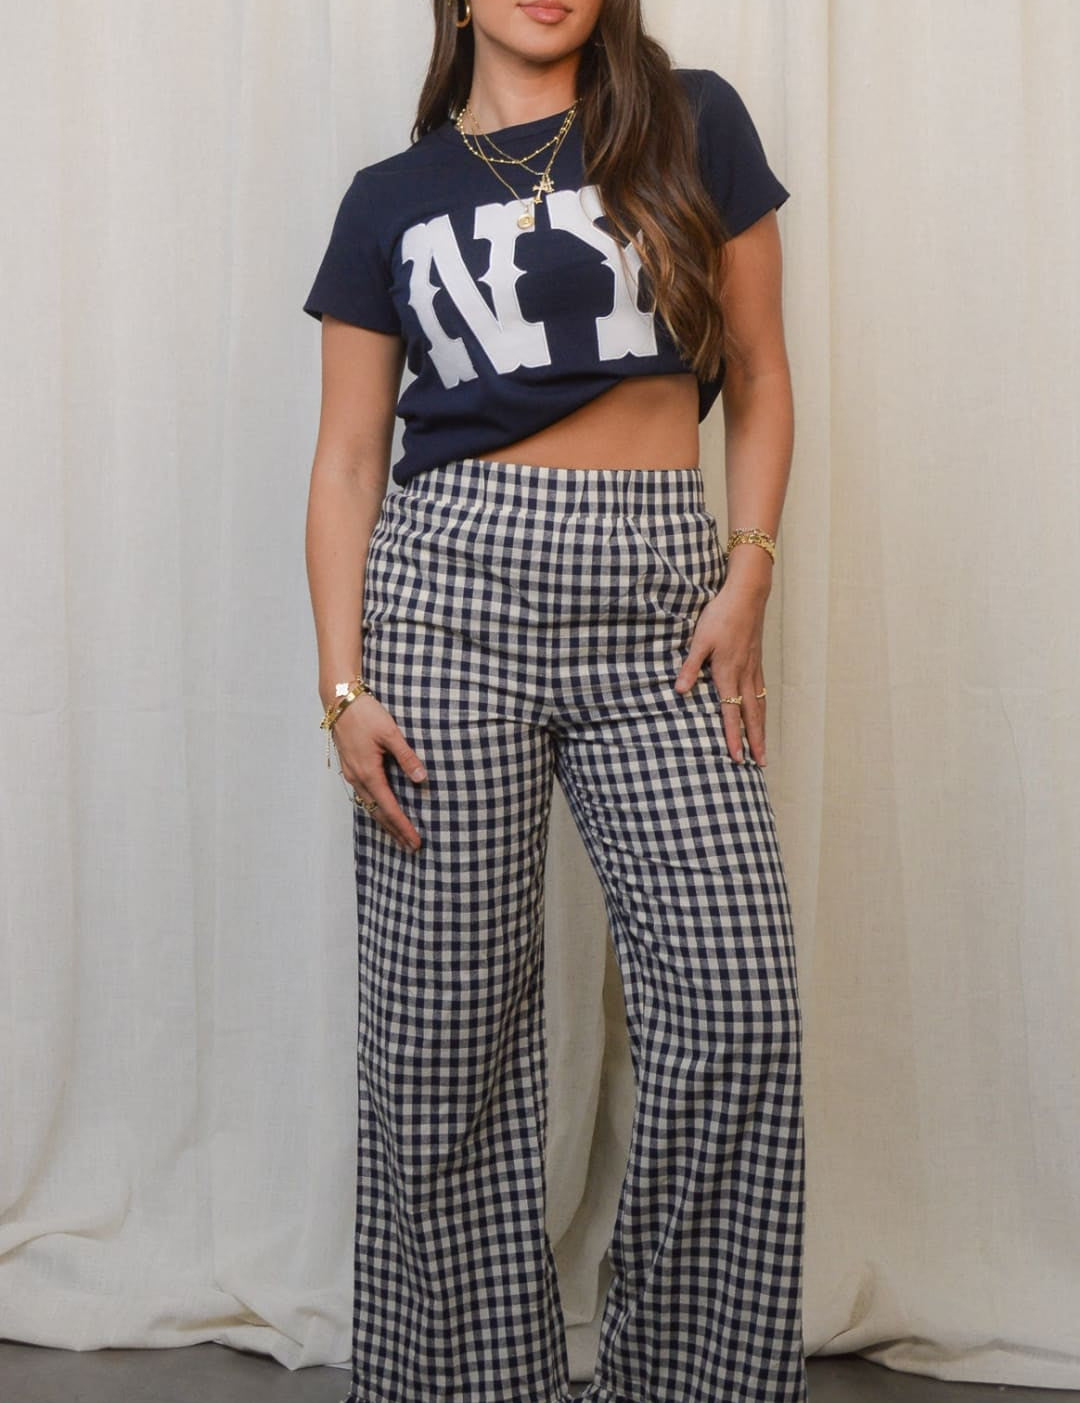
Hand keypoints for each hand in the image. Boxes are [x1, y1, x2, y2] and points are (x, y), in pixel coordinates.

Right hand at [330, 695, 427, 851]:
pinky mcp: (350, 766)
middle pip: (377, 812)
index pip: (389, 808)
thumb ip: (406, 756)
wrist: (338, 700)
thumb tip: (421, 779)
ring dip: (384, 821)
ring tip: (398, 834)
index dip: (402, 826)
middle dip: (394, 831)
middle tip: (410, 847)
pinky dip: (375, 807)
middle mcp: (357, 778)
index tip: (414, 841)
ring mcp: (351, 773)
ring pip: (369, 805)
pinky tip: (381, 808)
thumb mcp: (390, 733)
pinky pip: (363, 794)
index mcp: (368, 772)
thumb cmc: (365, 713)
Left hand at [672, 577, 768, 765]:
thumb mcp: (700, 640)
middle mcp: (744, 676)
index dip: (733, 736)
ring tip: (764, 748)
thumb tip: (680, 691)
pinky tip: (761, 715)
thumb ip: (691, 667)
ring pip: (759, 706)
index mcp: (728, 673)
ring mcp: (753, 669)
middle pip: (752, 716)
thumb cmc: (720, 616)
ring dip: (762, 729)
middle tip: (759, 763)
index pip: (731, 713)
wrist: (747, 595)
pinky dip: (763, 709)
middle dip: (755, 741)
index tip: (737, 757)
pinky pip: (761, 692)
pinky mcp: (757, 661)